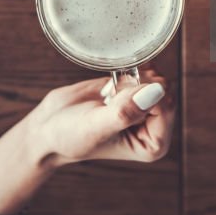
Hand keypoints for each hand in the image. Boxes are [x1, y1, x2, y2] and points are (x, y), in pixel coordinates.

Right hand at [29, 68, 173, 166]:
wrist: (49, 127)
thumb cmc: (70, 136)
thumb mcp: (95, 127)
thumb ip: (126, 112)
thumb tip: (157, 91)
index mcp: (153, 144)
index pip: (166, 107)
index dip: (142, 96)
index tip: (115, 102)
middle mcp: (154, 126)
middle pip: (164, 90)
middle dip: (135, 87)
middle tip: (110, 98)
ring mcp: (145, 107)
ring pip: (155, 78)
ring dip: (130, 79)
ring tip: (109, 94)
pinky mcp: (134, 91)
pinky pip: (144, 70)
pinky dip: (127, 70)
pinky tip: (110, 85)